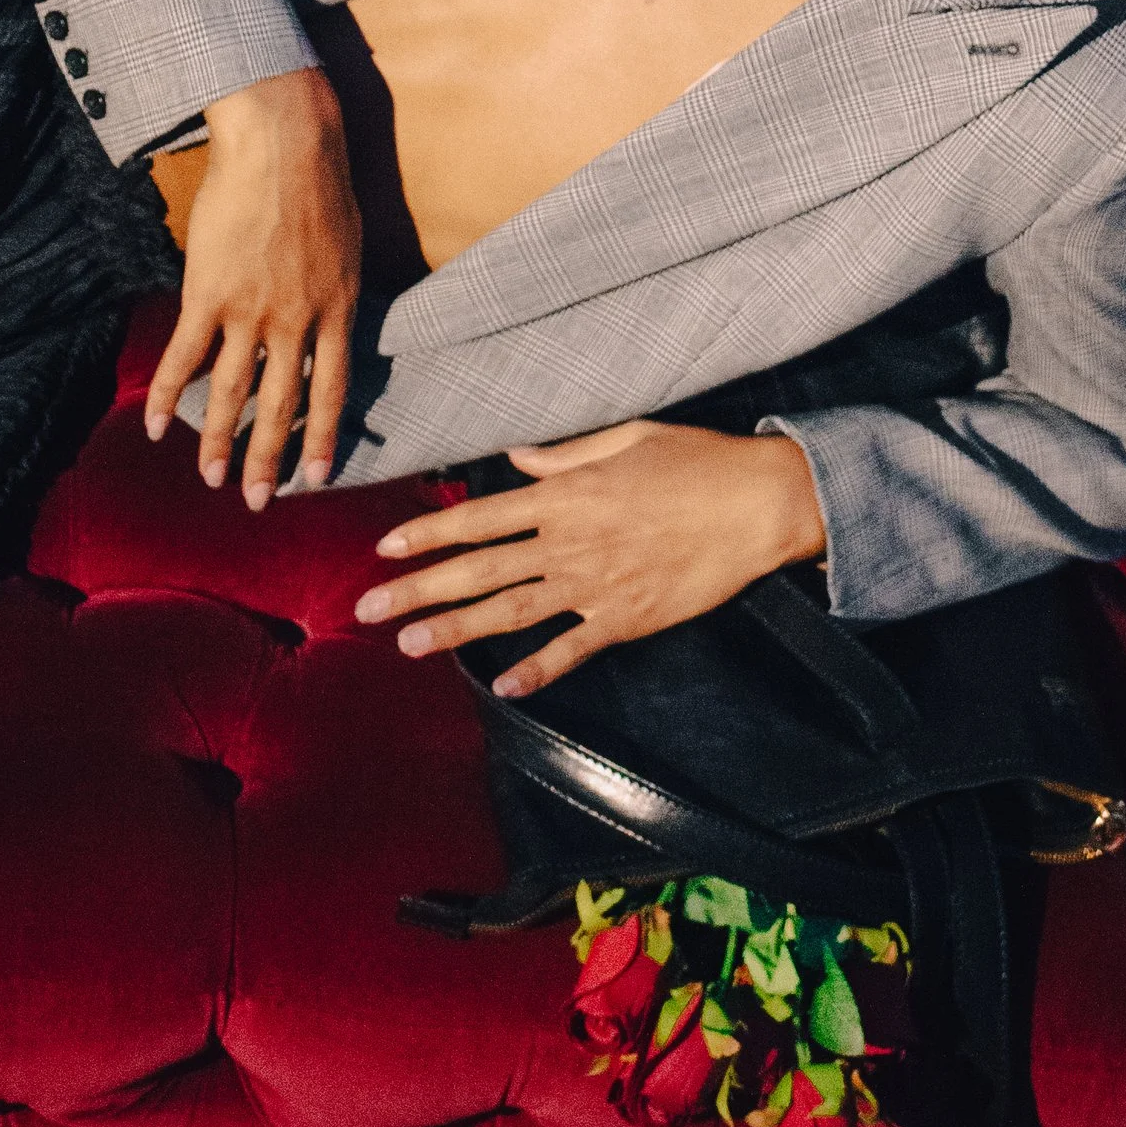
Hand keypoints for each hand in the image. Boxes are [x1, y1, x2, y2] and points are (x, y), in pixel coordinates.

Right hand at [143, 66, 361, 507]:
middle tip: (258, 501)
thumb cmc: (320, 183)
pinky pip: (183, 355)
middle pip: (281, 404)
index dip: (322, 436)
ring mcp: (250, 310)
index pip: (332, 389)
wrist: (283, 142)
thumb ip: (337, 288)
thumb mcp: (348, 244)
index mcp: (336, 309)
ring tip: (212, 478)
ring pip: (232, 392)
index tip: (315, 476)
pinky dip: (167, 394)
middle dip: (269, 458)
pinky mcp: (207, 293)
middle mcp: (296, 321)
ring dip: (219, 442)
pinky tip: (155, 425)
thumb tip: (333, 317)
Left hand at [355, 419, 827, 697]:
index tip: (386, 547)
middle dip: (418, 589)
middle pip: (479, 569)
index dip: (429, 533)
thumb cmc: (697, 460)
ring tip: (409, 646)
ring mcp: (596, 584)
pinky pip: (572, 649)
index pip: (479, 516)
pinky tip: (501, 688)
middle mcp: (570, 541)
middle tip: (368, 609)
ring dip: (455, 631)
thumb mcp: (628, 438)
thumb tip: (516, 461)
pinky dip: (536, 671)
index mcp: (566, 494)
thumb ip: (564, 455)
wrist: (758, 504)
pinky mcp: (627, 618)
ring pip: (510, 612)